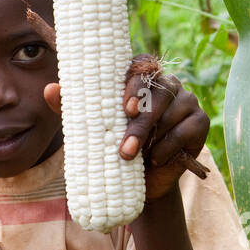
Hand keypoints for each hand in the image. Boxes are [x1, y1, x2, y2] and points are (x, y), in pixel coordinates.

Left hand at [43, 61, 209, 201]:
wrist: (141, 183)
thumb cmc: (114, 149)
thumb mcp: (91, 130)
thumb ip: (72, 109)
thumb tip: (49, 89)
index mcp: (141, 80)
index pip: (141, 66)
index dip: (135, 83)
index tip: (124, 108)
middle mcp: (166, 85)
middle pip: (158, 92)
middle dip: (141, 122)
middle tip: (126, 147)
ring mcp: (186, 101)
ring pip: (173, 112)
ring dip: (152, 138)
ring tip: (133, 158)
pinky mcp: (200, 122)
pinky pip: (186, 130)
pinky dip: (169, 147)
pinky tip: (156, 159)